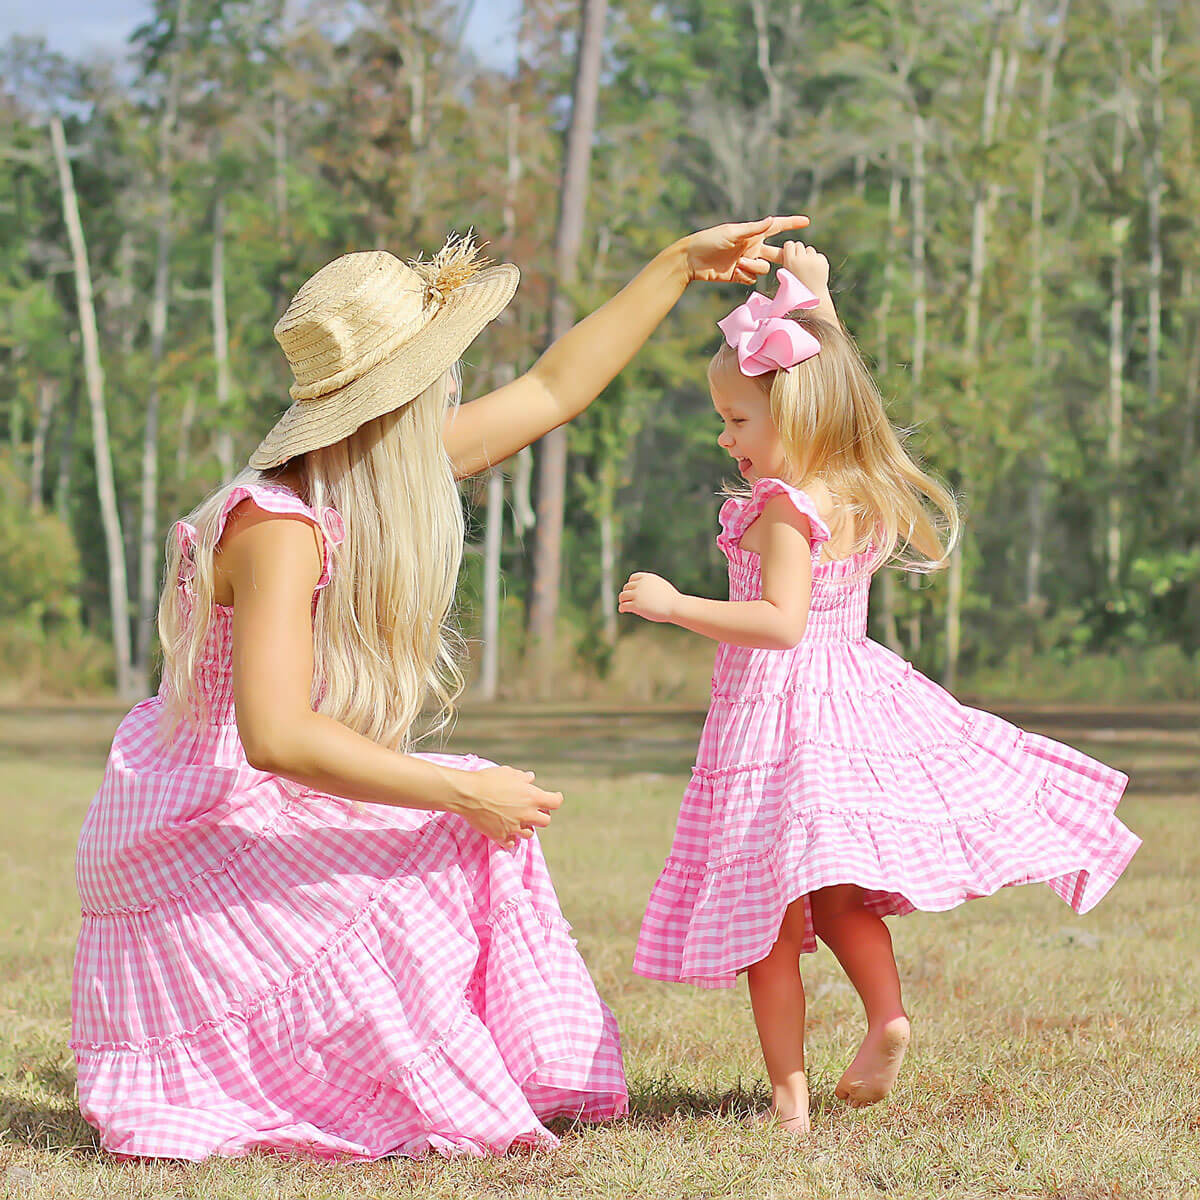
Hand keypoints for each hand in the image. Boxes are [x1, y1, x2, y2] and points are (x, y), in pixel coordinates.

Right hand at [455, 766, 562, 849]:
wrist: (467, 794)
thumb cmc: (488, 780)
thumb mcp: (508, 773)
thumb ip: (523, 778)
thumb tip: (531, 778)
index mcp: (532, 797)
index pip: (556, 802)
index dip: (555, 799)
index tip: (553, 798)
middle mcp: (527, 814)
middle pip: (545, 821)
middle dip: (540, 815)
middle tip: (532, 810)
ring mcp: (514, 828)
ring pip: (529, 834)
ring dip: (526, 827)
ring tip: (517, 821)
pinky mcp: (501, 836)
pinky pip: (511, 843)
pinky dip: (510, 838)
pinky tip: (506, 831)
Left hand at [618, 572, 680, 622]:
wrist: (675, 606)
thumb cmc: (671, 598)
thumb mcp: (660, 586)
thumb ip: (650, 586)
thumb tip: (642, 589)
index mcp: (647, 578)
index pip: (632, 578)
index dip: (630, 585)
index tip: (631, 591)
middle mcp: (641, 584)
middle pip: (627, 587)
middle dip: (626, 593)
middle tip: (626, 600)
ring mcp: (638, 594)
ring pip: (623, 596)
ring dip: (622, 600)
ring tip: (623, 604)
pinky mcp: (636, 605)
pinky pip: (624, 605)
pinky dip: (621, 608)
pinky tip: (622, 610)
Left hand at [682, 215, 810, 284]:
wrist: (692, 259)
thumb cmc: (710, 240)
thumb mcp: (732, 233)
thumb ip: (753, 229)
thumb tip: (771, 220)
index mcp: (752, 234)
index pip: (776, 227)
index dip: (791, 224)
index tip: (806, 221)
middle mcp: (752, 247)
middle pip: (777, 253)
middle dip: (784, 256)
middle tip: (791, 259)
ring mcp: (747, 262)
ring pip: (764, 268)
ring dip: (754, 267)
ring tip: (739, 263)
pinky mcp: (739, 275)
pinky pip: (752, 278)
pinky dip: (746, 275)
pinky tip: (735, 271)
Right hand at [779, 240, 829, 296]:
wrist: (813, 299)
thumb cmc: (796, 291)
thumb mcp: (785, 277)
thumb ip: (786, 262)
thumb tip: (788, 247)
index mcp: (790, 262)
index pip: (789, 244)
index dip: (789, 249)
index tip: (789, 255)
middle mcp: (802, 258)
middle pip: (799, 245)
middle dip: (798, 252)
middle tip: (798, 263)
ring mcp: (813, 260)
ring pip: (809, 249)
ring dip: (808, 256)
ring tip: (807, 269)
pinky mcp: (823, 261)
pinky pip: (818, 255)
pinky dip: (817, 261)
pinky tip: (815, 272)